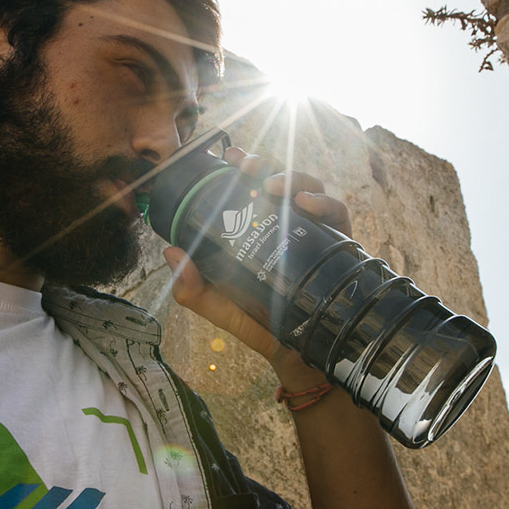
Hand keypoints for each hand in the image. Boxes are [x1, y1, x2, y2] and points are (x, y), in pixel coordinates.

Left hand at [162, 147, 352, 378]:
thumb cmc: (255, 321)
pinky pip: (338, 214)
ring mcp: (315, 232)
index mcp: (258, 227)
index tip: (229, 156)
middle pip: (282, 178)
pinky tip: (307, 204)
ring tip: (275, 186)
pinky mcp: (339, 245)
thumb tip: (169, 253)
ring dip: (294, 178)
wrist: (294, 353)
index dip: (244, 165)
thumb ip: (191, 286)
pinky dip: (325, 203)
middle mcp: (287, 223)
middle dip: (266, 163)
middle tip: (248, 165)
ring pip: (311, 188)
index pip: (252, 186)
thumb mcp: (217, 303)